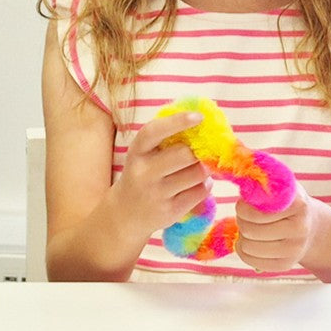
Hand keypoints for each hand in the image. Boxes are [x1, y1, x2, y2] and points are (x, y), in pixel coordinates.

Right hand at [114, 112, 212, 235]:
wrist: (124, 214)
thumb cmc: (143, 173)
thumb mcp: (145, 153)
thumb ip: (166, 137)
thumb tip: (201, 120)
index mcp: (137, 151)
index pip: (154, 131)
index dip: (178, 121)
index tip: (200, 116)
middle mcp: (144, 172)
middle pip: (185, 154)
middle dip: (200, 150)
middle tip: (205, 150)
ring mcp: (156, 194)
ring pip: (197, 173)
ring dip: (206, 168)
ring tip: (199, 168)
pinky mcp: (170, 211)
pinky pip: (200, 192)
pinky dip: (205, 185)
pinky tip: (196, 184)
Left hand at [235, 183, 316, 271]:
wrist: (310, 226)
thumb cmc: (288, 202)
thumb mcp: (282, 185)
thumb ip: (264, 182)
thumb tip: (242, 180)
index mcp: (298, 204)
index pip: (258, 212)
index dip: (243, 207)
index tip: (242, 203)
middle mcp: (300, 229)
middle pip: (251, 230)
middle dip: (241, 220)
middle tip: (243, 215)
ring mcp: (294, 250)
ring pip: (249, 247)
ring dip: (242, 235)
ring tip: (248, 227)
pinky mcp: (286, 265)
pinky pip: (252, 262)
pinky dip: (243, 250)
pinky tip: (248, 241)